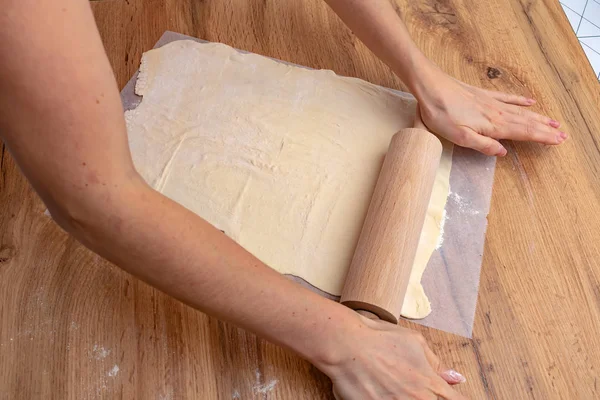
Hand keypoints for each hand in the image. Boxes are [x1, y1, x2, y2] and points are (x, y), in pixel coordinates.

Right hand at [321, 313, 467, 399]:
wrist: (345, 344)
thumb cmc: (377, 338)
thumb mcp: (414, 342)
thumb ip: (436, 363)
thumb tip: (455, 378)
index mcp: (429, 382)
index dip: (453, 398)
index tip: (447, 395)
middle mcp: (416, 399)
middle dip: (426, 396)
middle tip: (405, 384)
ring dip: (404, 397)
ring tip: (390, 385)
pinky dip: (386, 399)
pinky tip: (381, 391)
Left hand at [413, 67, 566, 155]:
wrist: (430, 86)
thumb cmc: (440, 113)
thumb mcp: (459, 136)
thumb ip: (482, 145)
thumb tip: (503, 152)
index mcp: (492, 125)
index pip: (523, 133)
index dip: (541, 138)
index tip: (557, 142)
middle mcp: (496, 113)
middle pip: (526, 123)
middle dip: (545, 130)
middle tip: (563, 135)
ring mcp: (490, 102)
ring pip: (520, 112)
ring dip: (538, 118)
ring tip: (553, 122)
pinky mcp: (482, 94)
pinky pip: (507, 98)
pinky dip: (520, 101)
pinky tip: (530, 101)